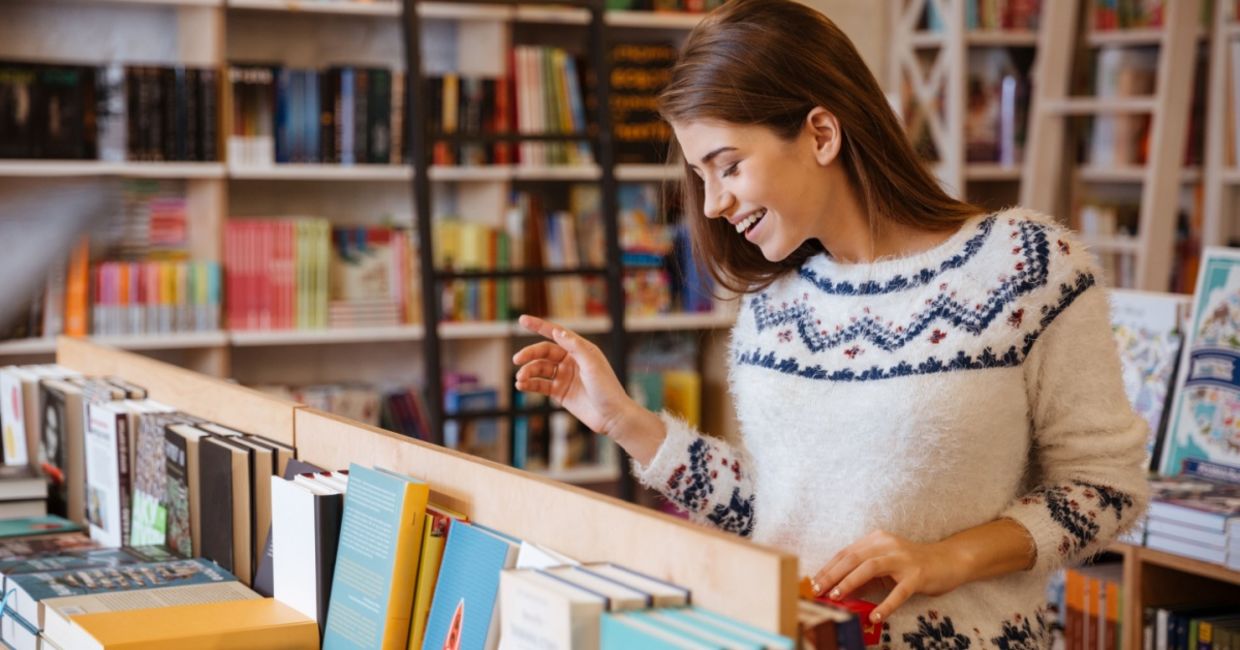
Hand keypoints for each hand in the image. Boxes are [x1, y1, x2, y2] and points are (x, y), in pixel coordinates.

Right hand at [512, 314, 634, 438]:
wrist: (612, 417)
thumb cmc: (607, 389)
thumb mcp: (592, 365)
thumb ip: (574, 347)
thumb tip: (556, 331)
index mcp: (581, 349)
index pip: (556, 333)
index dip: (539, 326)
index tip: (522, 320)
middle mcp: (571, 360)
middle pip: (544, 352)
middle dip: (529, 354)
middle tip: (517, 359)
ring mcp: (564, 376)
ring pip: (540, 369)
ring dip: (528, 372)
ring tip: (520, 379)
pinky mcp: (560, 392)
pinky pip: (540, 385)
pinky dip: (529, 384)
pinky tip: (521, 386)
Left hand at [809, 530, 969, 624]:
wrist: (948, 560)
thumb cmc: (911, 565)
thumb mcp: (884, 565)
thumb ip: (863, 575)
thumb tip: (837, 590)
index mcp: (876, 540)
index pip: (845, 553)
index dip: (827, 568)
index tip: (811, 582)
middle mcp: (887, 545)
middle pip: (852, 558)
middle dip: (831, 574)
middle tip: (816, 590)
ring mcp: (903, 559)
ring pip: (870, 567)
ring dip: (850, 582)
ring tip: (836, 597)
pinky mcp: (917, 575)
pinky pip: (899, 591)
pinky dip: (885, 604)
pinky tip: (874, 616)